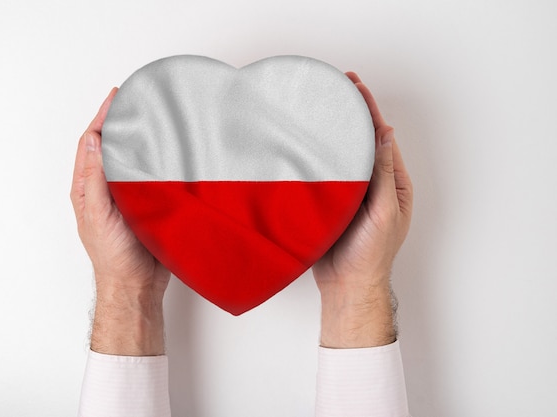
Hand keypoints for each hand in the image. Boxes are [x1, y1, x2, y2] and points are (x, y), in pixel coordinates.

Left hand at [70, 88, 170, 354]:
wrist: (137, 285)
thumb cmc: (114, 256)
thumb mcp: (98, 214)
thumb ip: (95, 179)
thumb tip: (94, 141)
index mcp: (87, 189)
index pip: (92, 143)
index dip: (101, 117)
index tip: (116, 96)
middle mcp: (105, 189)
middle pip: (111, 147)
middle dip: (120, 121)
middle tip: (135, 100)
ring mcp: (126, 196)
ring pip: (131, 160)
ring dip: (139, 138)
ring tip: (151, 117)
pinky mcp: (146, 204)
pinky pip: (150, 176)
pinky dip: (156, 159)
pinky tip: (167, 150)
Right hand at [313, 72, 412, 347]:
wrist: (348, 285)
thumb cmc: (371, 255)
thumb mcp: (383, 212)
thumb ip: (382, 174)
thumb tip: (384, 135)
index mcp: (392, 184)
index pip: (381, 138)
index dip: (369, 110)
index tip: (356, 86)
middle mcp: (373, 184)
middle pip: (363, 141)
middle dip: (352, 114)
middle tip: (337, 87)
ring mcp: (352, 193)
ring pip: (344, 155)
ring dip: (334, 133)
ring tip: (322, 107)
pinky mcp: (332, 203)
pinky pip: (327, 174)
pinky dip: (320, 156)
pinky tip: (309, 143)